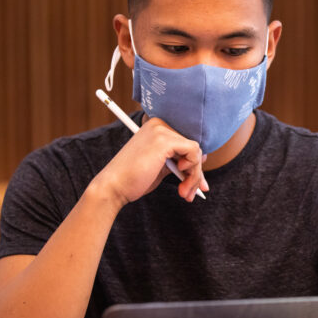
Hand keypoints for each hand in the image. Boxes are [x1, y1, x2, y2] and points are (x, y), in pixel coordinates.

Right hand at [93, 117, 208, 206]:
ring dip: (195, 176)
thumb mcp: (161, 166)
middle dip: (196, 173)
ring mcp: (161, 130)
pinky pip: (193, 151)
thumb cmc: (134, 179)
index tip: (197, 183)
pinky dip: (193, 168)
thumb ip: (179, 160)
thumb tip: (203, 158)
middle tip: (193, 192)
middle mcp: (159, 124)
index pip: (185, 142)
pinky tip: (181, 178)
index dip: (194, 163)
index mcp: (156, 128)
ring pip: (195, 151)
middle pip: (192, 146)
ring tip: (185, 193)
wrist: (114, 187)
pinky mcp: (165, 140)